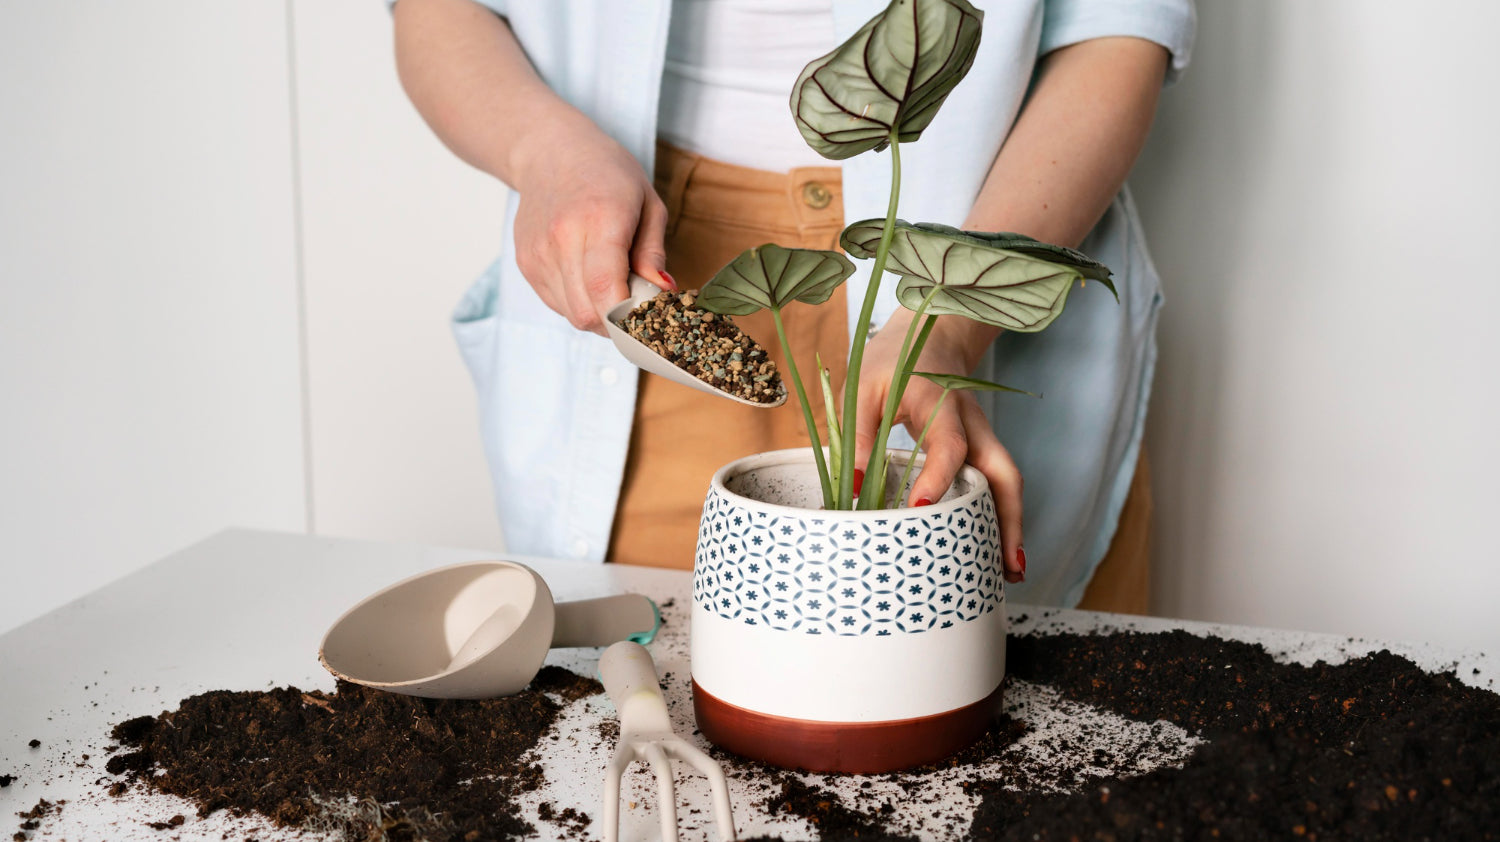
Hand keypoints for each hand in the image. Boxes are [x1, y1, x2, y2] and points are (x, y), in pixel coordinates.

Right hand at [511, 124, 674, 333]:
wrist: (549, 151)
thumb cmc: (606, 173)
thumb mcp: (647, 202)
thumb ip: (653, 252)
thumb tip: (662, 291)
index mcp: (599, 219)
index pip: (605, 289)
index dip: (628, 317)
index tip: (648, 316)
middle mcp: (561, 239)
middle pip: (588, 313)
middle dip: (618, 321)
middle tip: (635, 303)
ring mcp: (539, 254)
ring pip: (572, 315)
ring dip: (599, 313)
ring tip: (612, 284)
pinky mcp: (526, 264)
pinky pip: (557, 305)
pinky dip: (579, 302)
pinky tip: (588, 277)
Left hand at [853, 312, 1024, 582]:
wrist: (930, 336)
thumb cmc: (891, 363)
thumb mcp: (863, 388)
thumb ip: (857, 434)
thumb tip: (856, 488)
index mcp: (940, 401)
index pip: (948, 443)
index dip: (937, 476)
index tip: (920, 509)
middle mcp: (972, 422)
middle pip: (1002, 471)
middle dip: (1007, 518)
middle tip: (1006, 566)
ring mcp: (983, 436)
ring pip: (1007, 482)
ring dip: (1012, 525)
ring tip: (1010, 573)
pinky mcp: (981, 448)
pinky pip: (997, 483)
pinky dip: (1002, 516)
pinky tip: (996, 551)